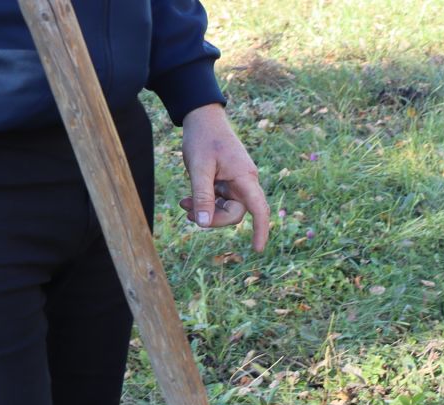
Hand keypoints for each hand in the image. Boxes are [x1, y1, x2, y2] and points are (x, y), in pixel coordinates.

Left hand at [179, 104, 271, 250]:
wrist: (202, 117)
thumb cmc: (203, 138)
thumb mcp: (199, 168)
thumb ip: (202, 196)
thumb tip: (203, 224)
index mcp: (245, 178)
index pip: (259, 209)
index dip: (260, 230)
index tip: (256, 249)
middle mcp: (244, 182)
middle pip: (235, 213)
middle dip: (213, 218)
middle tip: (188, 214)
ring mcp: (236, 182)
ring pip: (225, 209)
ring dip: (205, 211)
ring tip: (183, 205)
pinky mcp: (226, 181)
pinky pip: (218, 200)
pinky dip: (204, 203)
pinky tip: (187, 200)